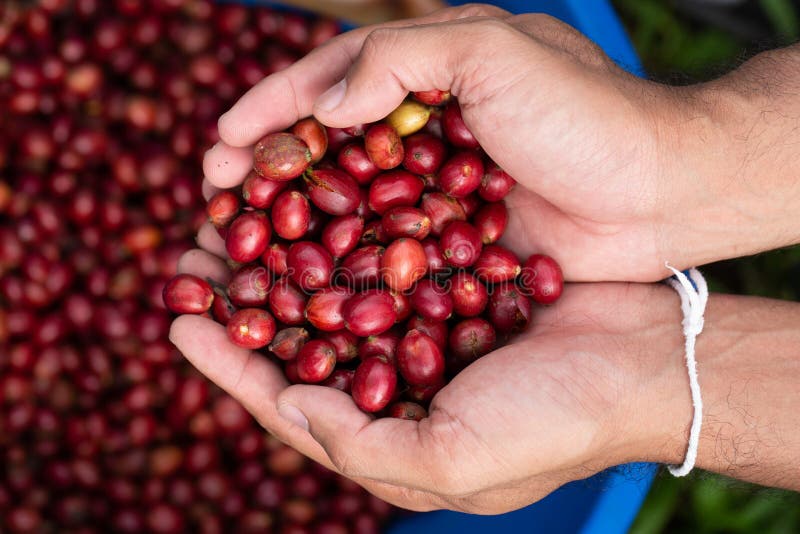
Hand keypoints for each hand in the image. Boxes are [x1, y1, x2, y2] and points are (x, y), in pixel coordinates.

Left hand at [171, 251, 693, 512]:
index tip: (178, 326)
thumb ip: (363, 446)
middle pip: (299, 343)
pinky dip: (341, 235)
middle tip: (190, 263)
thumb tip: (288, 401)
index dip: (231, 367)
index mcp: (388, 434)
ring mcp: (421, 328)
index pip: (288, 401)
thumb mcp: (453, 463)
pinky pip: (379, 258)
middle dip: (244, 307)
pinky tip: (312, 202)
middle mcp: (396, 382)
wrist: (643, 364)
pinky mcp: (448, 281)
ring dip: (282, 262)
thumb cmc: (553, 424)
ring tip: (232, 225)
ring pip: (331, 295)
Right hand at [202, 4, 799, 281]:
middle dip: (262, 177)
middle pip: (321, 154)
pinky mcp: (450, 247)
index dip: (267, 113)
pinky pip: (382, 254)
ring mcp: (432, 196)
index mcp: (422, 79)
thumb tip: (321, 107)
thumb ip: (401, 59)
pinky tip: (303, 289)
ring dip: (288, 230)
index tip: (218, 146)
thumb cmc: (586, 113)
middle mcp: (418, 137)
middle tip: (210, 204)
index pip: (325, 89)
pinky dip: (340, 268)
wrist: (661, 190)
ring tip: (238, 252)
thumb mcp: (492, 51)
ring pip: (341, 209)